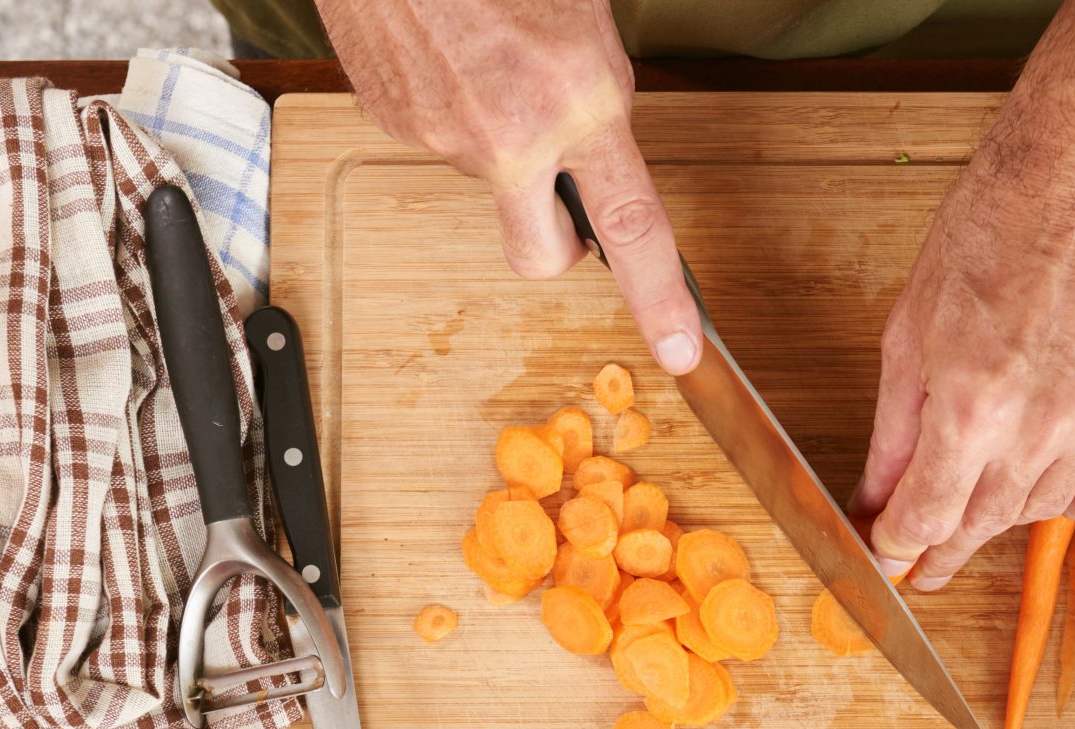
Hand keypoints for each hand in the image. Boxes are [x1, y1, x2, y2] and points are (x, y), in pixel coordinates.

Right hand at [317, 0, 701, 374]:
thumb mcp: (583, 20)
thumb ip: (598, 98)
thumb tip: (600, 142)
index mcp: (577, 101)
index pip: (633, 226)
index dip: (660, 297)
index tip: (679, 348)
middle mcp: (510, 135)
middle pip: (540, 257)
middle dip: (558, 244)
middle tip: (562, 194)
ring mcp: (444, 136)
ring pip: (488, 181)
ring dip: (498, 144)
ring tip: (490, 63)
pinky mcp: (395, 122)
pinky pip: (439, 140)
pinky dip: (451, 110)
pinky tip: (449, 57)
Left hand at [854, 153, 1074, 590]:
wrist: (1074, 186)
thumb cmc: (985, 239)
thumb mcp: (908, 337)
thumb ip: (893, 438)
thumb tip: (874, 506)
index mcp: (970, 405)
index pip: (927, 517)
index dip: (898, 545)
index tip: (890, 554)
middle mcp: (1038, 425)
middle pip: (981, 525)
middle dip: (943, 547)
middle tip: (924, 561)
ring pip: (1040, 512)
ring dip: (1002, 510)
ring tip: (983, 481)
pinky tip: (1053, 482)